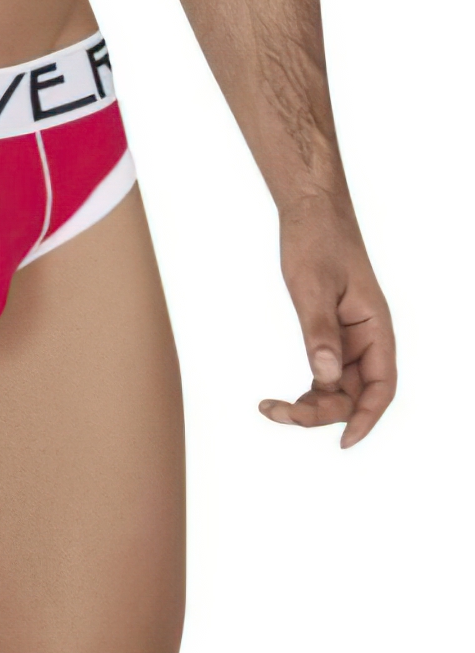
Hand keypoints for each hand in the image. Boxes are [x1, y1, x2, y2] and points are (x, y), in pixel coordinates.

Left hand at [259, 206, 395, 446]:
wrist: (309, 210)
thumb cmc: (316, 241)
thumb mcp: (313, 286)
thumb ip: (319, 332)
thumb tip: (323, 377)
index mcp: (376, 327)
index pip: (381, 387)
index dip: (366, 419)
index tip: (343, 442)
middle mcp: (367, 338)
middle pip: (355, 393)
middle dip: (322, 412)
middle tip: (279, 412)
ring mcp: (349, 337)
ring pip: (337, 387)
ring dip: (311, 405)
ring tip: (271, 408)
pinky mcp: (330, 332)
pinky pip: (324, 371)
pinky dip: (307, 389)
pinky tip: (282, 400)